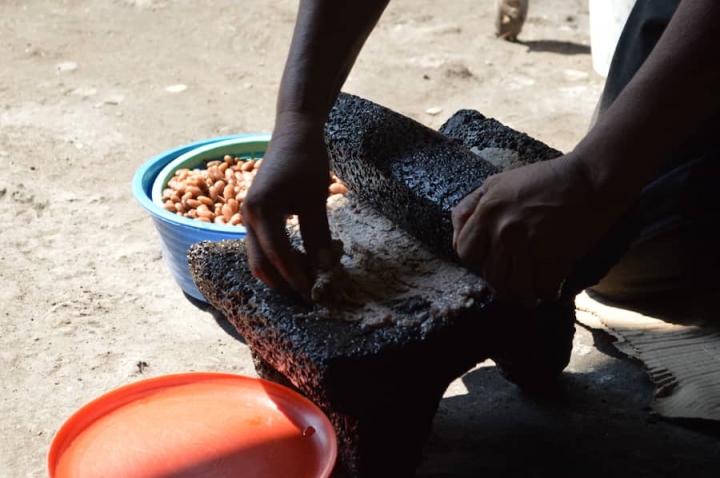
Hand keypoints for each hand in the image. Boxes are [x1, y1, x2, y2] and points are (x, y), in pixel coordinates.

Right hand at [242, 114, 332, 298]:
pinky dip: (278, 259)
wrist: (294, 131)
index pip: (278, 256)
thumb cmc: (306, 160)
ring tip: (307, 282)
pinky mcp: (255, 214)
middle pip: (259, 263)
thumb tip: (326, 271)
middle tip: (308, 297)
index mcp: (261, 211)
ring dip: (279, 273)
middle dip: (282, 283)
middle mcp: (247, 216)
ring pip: (258, 256)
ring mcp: (248, 215)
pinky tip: (300, 262)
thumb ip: (318, 236)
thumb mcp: (316, 199)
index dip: (296, 278)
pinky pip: (261, 245)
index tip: (314, 295)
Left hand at [451, 154, 623, 306]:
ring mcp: (528, 247)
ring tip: (529, 295)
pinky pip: (543, 289)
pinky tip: (550, 290)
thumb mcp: (498, 182)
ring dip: (522, 296)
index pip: (464, 252)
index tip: (490, 261)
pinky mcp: (555, 258)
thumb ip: (472, 206)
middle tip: (512, 284)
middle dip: (500, 284)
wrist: (590, 179)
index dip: (477, 260)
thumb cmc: (545, 178)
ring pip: (514, 289)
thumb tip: (456, 233)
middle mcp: (503, 232)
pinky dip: (546, 294)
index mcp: (486, 212)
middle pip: (490, 277)